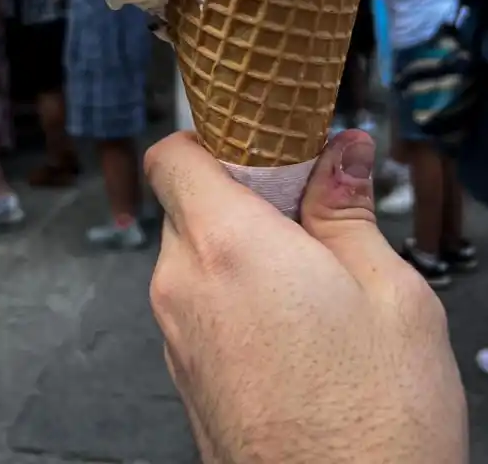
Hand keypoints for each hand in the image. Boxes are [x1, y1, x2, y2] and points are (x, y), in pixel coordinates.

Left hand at [145, 131, 466, 463]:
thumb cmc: (376, 425)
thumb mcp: (390, 294)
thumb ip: (349, 209)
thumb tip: (344, 151)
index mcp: (226, 247)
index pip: (173, 154)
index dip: (214, 138)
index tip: (263, 143)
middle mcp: (183, 288)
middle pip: (188, 205)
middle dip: (243, 200)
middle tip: (310, 216)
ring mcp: (177, 339)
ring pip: (196, 260)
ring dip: (242, 253)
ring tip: (313, 283)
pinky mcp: (186, 380)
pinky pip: (199, 309)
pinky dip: (234, 299)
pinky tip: (295, 330)